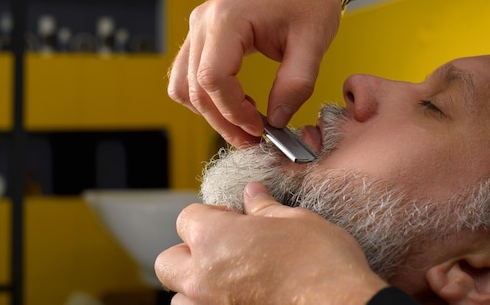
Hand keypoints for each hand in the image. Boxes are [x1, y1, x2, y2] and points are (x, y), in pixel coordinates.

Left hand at [154, 182, 387, 304]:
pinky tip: (240, 297)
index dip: (211, 214)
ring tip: (230, 279)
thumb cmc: (321, 262)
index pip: (187, 218)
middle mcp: (202, 277)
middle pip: (168, 260)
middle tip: (223, 248)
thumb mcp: (296, 220)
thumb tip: (253, 194)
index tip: (234, 218)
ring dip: (195, 286)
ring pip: (180, 297)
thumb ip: (264, 208)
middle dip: (189, 251)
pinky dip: (212, 304)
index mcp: (214, 239)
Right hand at [168, 0, 341, 146]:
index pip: (213, 78)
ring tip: (245, 123)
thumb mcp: (313, 43)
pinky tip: (237, 101)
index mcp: (229, 17)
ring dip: (210, 111)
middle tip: (254, 139)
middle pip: (194, 87)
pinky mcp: (203, 32)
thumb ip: (296, 85)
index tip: (261, 128)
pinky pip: (189, 73)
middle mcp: (204, 20)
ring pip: (184, 84)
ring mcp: (199, 25)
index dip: (233, 111)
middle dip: (223, 120)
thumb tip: (276, 121)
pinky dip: (207, 95)